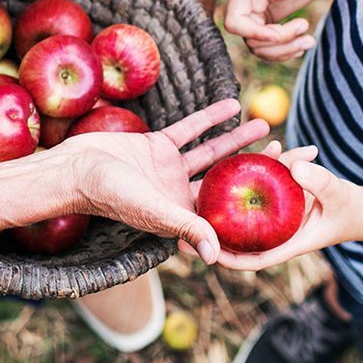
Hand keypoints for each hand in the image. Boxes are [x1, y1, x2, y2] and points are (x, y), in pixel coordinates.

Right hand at [60, 98, 270, 264]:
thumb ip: (186, 227)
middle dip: (255, 169)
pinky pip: (190, 130)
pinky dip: (210, 118)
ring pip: (212, 153)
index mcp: (183, 215)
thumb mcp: (152, 210)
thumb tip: (216, 257)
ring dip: (238, 140)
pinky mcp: (158, 146)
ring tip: (266, 125)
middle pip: (226, 181)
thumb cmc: (109, 195)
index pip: (227, 211)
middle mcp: (180, 193)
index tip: (285, 193)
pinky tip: (232, 105)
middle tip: (287, 156)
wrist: (75, 169)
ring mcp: (169, 169)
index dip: (255, 204)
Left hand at [194, 145, 362, 271]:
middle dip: (212, 226)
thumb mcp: (339, 196)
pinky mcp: (281, 194)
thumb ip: (319, 181)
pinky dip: (262, 167)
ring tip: (216, 173)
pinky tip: (268, 146)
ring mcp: (276, 212)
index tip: (199, 250)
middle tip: (184, 214)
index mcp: (285, 242)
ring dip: (234, 189)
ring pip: (248, 202)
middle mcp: (275, 229)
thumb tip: (294, 165)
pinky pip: (264, 181)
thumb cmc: (353, 210)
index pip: (250, 257)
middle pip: (238, 233)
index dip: (223, 257)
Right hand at [223, 0, 325, 61]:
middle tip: (304, 25)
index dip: (253, 33)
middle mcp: (246, 10)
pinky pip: (271, 50)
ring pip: (261, 50)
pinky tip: (304, 43)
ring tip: (310, 40)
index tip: (277, 33)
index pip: (234, 24)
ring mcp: (256, 21)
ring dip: (287, 50)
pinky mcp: (268, 29)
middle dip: (279, 40)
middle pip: (251, 41)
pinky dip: (287, 51)